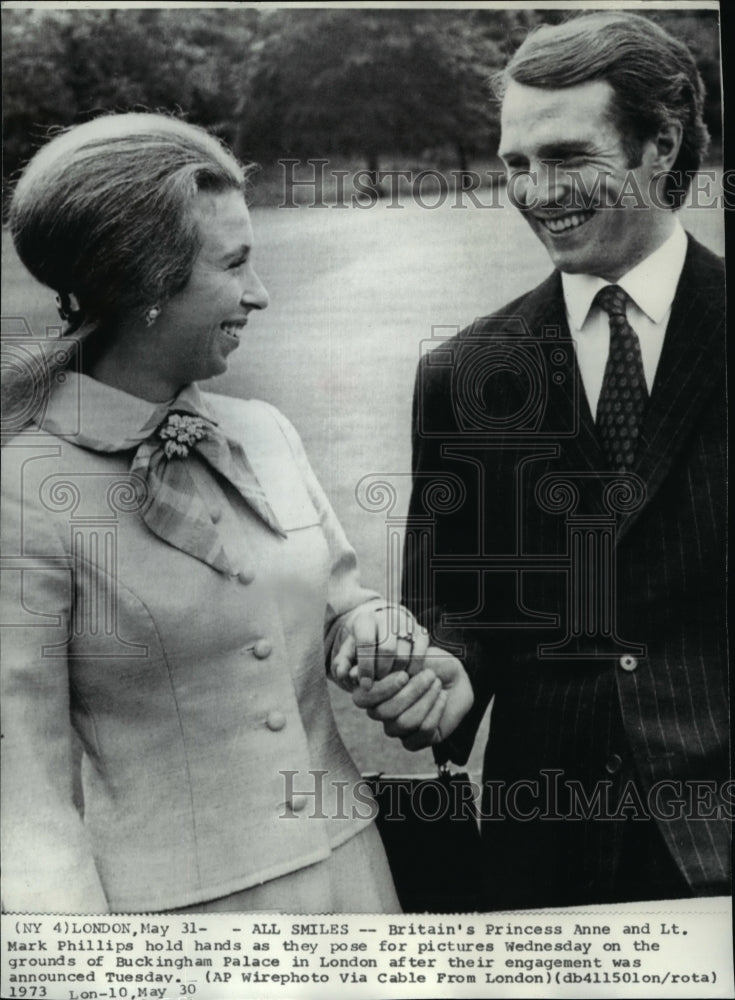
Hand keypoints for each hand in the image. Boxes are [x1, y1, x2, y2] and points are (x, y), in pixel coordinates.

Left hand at [331, 603, 428, 691]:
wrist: (381, 631)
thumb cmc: (361, 647)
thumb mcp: (347, 653)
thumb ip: (342, 664)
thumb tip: (344, 673)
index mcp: (365, 619)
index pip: (367, 642)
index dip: (365, 667)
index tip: (365, 685)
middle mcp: (388, 616)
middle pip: (387, 649)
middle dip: (381, 672)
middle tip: (377, 683)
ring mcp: (407, 623)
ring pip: (404, 655)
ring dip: (395, 675)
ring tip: (388, 682)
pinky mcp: (421, 632)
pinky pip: (420, 656)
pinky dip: (412, 671)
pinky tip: (403, 678)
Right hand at [352, 646, 472, 750]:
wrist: (455, 674)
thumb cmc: (428, 661)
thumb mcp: (408, 655)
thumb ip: (382, 664)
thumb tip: (349, 674)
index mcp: (372, 692)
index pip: (363, 699)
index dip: (383, 689)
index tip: (405, 674)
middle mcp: (381, 712)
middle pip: (385, 713)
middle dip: (411, 692)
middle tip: (430, 675)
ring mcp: (397, 729)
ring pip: (404, 723)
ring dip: (425, 700)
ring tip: (437, 682)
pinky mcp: (416, 740)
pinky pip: (422, 733)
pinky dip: (436, 711)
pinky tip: (442, 695)